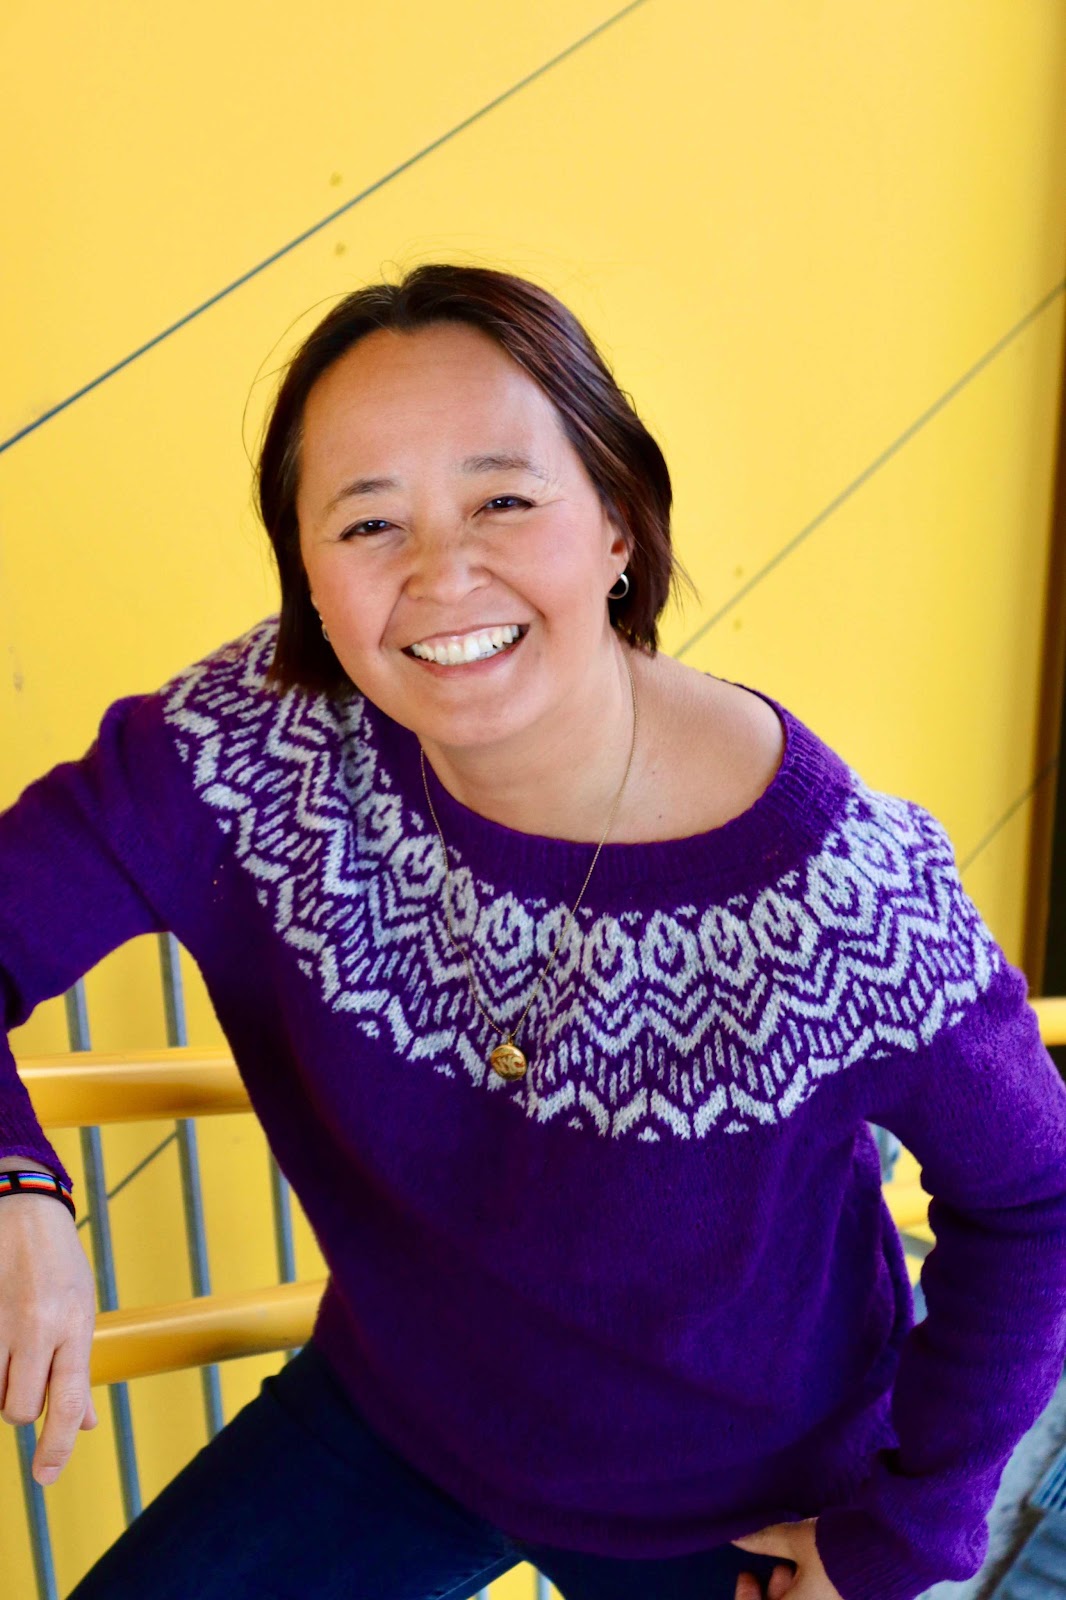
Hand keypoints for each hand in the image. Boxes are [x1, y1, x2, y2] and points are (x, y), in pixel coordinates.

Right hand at [0, 1187, 98, 1485]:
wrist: (23, 1215)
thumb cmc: (58, 1263)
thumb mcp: (83, 1310)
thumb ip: (80, 1368)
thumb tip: (89, 1423)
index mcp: (73, 1325)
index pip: (69, 1401)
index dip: (59, 1446)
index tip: (47, 1476)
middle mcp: (37, 1327)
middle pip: (20, 1408)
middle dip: (22, 1406)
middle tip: (27, 1374)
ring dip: (0, 1387)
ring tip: (12, 1353)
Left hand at [731, 1518, 843, 1598]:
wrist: (893, 1551)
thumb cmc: (838, 1550)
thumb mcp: (796, 1539)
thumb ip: (764, 1541)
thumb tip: (737, 1537)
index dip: (747, 1599)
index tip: (748, 1575)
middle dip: (776, 1593)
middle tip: (779, 1568)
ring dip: (796, 1593)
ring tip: (800, 1565)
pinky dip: (815, 1593)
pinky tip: (819, 1573)